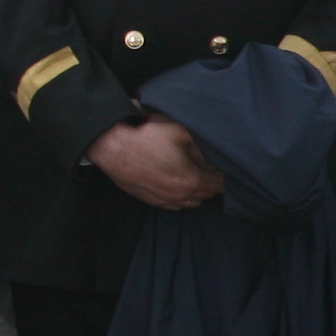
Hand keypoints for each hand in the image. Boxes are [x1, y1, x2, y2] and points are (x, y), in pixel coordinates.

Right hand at [86, 115, 223, 210]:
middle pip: (206, 195)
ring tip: (193, 177)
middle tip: (210, 170)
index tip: (221, 167)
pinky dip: (179, 197)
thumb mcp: (179, 131)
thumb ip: (200, 143)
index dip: (222, 176)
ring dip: (195, 192)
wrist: (112, 147)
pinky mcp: (150, 200)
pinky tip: (176, 185)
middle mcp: (180, 195)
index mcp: (191, 180)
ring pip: (190, 202)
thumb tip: (212, 150)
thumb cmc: (146, 138)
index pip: (218, 185)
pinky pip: (173, 205)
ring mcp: (164, 200)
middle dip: (210, 184)